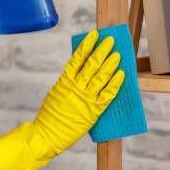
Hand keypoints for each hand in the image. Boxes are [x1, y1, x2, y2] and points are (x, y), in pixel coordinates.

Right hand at [0, 29, 124, 169]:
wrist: (48, 134)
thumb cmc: (51, 114)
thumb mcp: (57, 92)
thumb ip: (69, 81)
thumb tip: (81, 69)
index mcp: (65, 80)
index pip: (78, 57)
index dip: (87, 45)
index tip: (94, 34)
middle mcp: (76, 86)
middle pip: (92, 64)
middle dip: (102, 50)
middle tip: (110, 40)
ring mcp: (86, 98)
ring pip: (101, 76)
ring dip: (110, 63)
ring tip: (117, 54)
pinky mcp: (94, 110)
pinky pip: (107, 94)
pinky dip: (115, 83)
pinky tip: (121, 74)